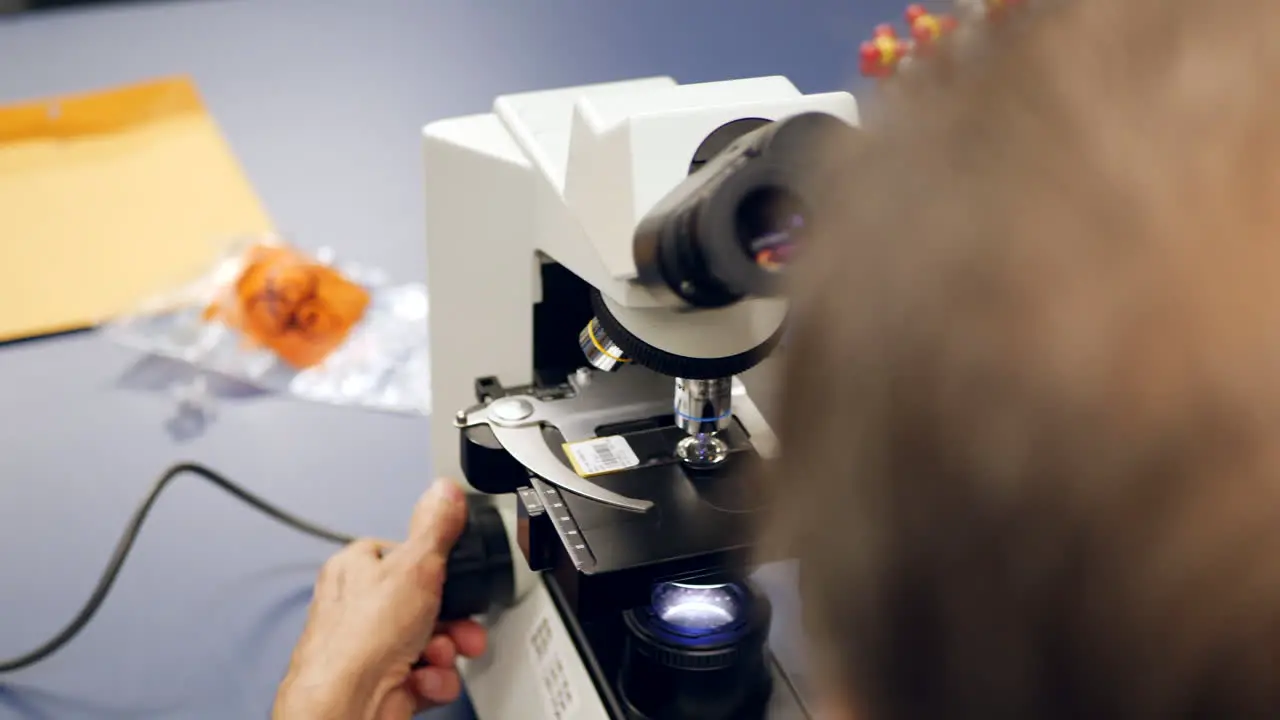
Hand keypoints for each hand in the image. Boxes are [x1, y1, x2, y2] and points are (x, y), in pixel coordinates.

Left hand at [273, 480, 488, 719]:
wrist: (344, 706)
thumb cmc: (358, 639)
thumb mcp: (414, 566)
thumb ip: (435, 527)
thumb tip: (444, 489)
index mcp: (356, 569)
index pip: (403, 554)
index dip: (435, 568)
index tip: (453, 577)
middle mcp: (358, 608)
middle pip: (425, 603)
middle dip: (452, 620)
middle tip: (462, 626)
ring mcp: (371, 648)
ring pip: (430, 641)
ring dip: (446, 652)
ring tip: (439, 656)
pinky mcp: (383, 683)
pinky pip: (424, 674)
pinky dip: (433, 679)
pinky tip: (425, 680)